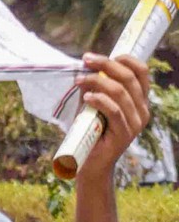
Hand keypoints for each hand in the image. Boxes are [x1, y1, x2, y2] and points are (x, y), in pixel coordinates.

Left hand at [75, 53, 152, 184]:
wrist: (90, 165)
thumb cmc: (90, 133)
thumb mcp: (92, 107)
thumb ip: (94, 89)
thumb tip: (86, 68)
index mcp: (139, 100)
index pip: (141, 72)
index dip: (125, 59)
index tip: (99, 57)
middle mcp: (142, 110)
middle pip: (129, 78)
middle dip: (107, 65)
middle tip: (86, 60)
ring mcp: (136, 122)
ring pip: (121, 92)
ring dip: (98, 82)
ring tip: (79, 81)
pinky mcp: (125, 134)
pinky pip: (114, 111)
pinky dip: (100, 100)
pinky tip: (87, 97)